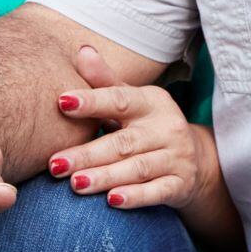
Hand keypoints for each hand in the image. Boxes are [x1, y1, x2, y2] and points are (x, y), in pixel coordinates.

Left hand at [48, 45, 218, 210]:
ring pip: (138, 168)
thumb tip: (82, 50)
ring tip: (76, 184)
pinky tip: (113, 201)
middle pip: (123, 142)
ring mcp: (176, 157)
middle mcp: (167, 127)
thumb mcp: (131, 101)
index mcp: (152, 102)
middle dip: (88, 154)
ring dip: (106, 177)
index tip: (62, 102)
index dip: (92, 101)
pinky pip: (158, 191)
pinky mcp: (181, 184)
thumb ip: (105, 81)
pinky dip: (137, 197)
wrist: (195, 159)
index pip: (120, 99)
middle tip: (55, 164)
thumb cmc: (148, 126)